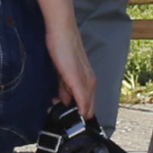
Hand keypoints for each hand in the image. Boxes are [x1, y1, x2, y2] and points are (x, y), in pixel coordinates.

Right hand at [31, 0, 98, 125]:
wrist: (61, 29)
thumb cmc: (61, 45)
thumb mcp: (62, 69)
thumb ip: (64, 85)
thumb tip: (65, 101)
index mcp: (86, 76)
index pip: (88, 99)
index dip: (82, 110)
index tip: (75, 119)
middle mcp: (88, 77)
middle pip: (91, 102)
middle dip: (83, 114)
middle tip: (73, 124)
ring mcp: (83, 76)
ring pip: (88, 99)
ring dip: (82, 112)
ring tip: (74, 121)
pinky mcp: (76, 75)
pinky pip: (81, 93)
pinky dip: (82, 104)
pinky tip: (80, 112)